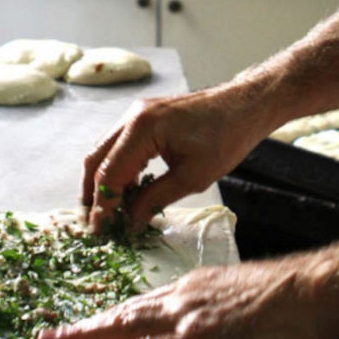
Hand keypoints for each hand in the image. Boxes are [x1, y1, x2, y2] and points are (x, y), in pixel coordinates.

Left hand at [37, 257, 336, 338]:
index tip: (89, 327)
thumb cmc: (291, 297)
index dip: (112, 318)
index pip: (144, 305)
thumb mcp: (243, 296)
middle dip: (84, 327)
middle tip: (49, 336)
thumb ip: (216, 311)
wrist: (311, 291)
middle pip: (123, 313)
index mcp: (195, 288)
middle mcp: (183, 298)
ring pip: (122, 330)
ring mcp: (186, 318)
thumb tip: (207, 328)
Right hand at [82, 89, 265, 232]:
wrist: (245, 106)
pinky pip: (121, 144)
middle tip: (96, 225)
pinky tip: (128, 191)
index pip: (109, 173)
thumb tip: (130, 223)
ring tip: (110, 213)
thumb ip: (155, 200)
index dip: (102, 206)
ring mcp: (137, 113)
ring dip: (105, 181)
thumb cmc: (226, 139)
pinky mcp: (146, 116)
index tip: (100, 232)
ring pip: (106, 151)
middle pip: (97, 159)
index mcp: (142, 128)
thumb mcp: (192, 177)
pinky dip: (119, 168)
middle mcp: (132, 116)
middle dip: (93, 194)